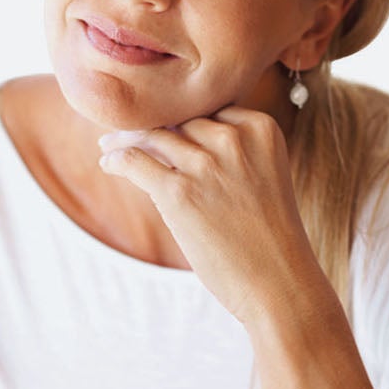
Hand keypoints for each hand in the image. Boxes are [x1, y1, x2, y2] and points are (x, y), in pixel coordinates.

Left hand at [98, 107, 329, 328]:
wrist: (279, 280)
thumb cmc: (271, 235)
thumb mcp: (265, 175)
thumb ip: (235, 151)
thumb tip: (180, 136)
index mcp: (261, 128)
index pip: (210, 108)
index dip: (182, 116)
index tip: (164, 123)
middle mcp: (234, 138)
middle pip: (180, 119)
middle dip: (154, 125)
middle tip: (127, 131)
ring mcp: (206, 164)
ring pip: (153, 136)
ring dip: (126, 140)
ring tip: (109, 145)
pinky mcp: (178, 192)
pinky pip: (134, 161)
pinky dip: (116, 160)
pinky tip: (109, 164)